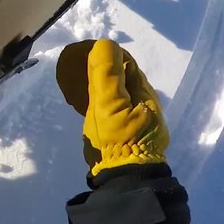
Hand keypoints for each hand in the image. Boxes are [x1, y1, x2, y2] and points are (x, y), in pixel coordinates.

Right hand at [55, 39, 168, 175]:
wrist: (126, 179)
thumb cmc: (118, 140)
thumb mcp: (108, 105)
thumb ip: (106, 76)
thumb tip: (104, 44)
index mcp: (142, 92)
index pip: (125, 62)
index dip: (105, 55)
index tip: (84, 54)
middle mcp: (144, 101)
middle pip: (123, 76)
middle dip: (104, 69)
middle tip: (79, 69)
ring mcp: (138, 118)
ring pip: (119, 92)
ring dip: (103, 86)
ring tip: (82, 86)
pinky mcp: (128, 131)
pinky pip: (116, 107)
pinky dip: (103, 101)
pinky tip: (91, 107)